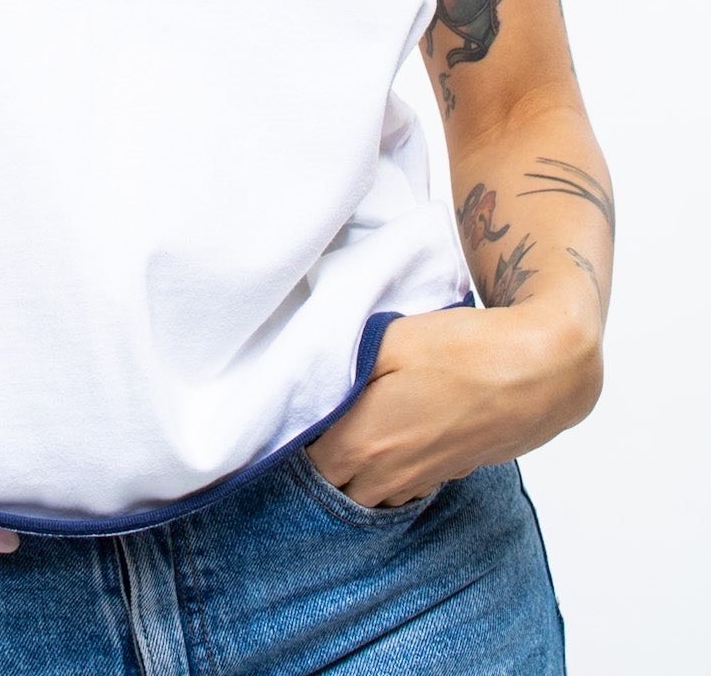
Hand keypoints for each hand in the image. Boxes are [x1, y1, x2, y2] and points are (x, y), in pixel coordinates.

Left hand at [301, 303, 601, 508]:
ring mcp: (421, 481)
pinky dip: (386, 469)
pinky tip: (389, 432)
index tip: (287, 408)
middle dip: (317, 459)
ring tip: (349, 424)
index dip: (290, 436)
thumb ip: (340, 364)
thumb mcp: (389, 339)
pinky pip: (400, 485)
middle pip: (331, 485)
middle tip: (313, 416)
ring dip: (352, 468)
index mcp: (363, 445)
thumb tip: (307, 381)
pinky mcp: (448, 474)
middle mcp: (388, 476)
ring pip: (367, 491)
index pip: (302, 461)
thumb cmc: (464, 351)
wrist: (541, 371)